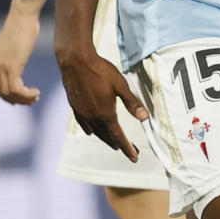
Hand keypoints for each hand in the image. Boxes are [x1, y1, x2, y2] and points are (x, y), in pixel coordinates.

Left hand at [0, 8, 41, 104]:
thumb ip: (1, 50)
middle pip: (2, 92)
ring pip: (10, 93)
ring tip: (36, 96)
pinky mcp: (12, 66)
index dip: (7, 95)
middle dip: (17, 99)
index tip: (19, 98)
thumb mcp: (8, 39)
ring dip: (24, 99)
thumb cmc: (20, 24)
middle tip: (31, 99)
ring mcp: (2, 65)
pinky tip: (36, 92)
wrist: (23, 14)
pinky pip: (17, 88)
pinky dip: (27, 94)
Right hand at [55, 42, 145, 160]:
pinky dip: (90, 130)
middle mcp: (93, 117)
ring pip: (96, 132)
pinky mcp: (75, 107)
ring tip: (113, 144)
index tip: (134, 157)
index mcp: (106, 114)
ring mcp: (82, 113)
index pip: (118, 137)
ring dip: (106, 139)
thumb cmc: (100, 70)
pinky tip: (91, 132)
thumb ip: (132, 103)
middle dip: (119, 145)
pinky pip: (84, 124)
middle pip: (107, 137)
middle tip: (131, 150)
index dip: (127, 148)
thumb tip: (144, 118)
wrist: (75, 61)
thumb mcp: (120, 85)